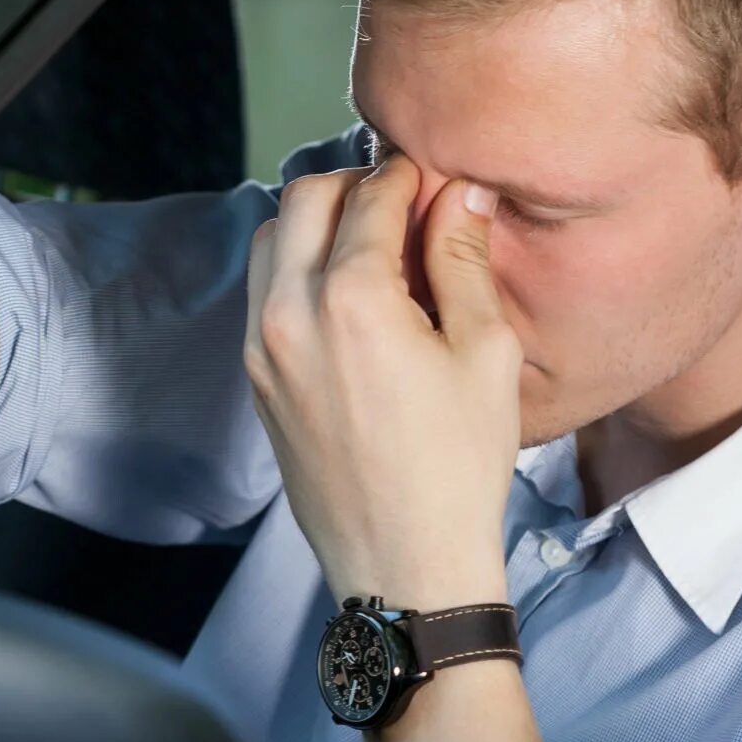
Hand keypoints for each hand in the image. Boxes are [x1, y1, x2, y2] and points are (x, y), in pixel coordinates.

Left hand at [243, 153, 520, 609]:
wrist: (404, 564)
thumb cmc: (459, 466)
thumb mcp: (485, 353)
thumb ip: (463, 259)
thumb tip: (460, 191)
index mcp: (349, 299)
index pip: (371, 194)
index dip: (411, 177)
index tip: (438, 182)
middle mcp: (289, 313)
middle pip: (304, 197)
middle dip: (354, 186)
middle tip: (403, 207)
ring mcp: (262, 348)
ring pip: (273, 240)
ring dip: (318, 225)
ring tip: (374, 250)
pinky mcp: (256, 379)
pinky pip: (263, 293)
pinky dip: (298, 271)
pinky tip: (349, 298)